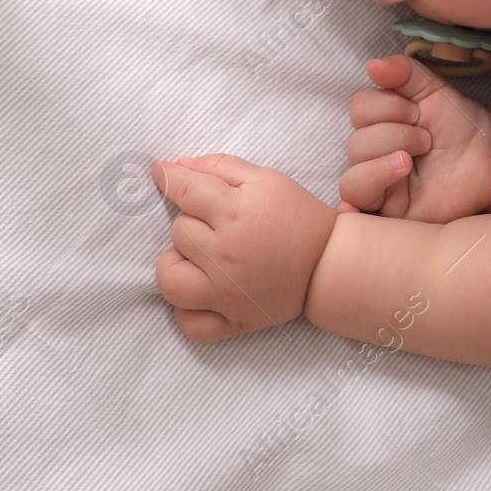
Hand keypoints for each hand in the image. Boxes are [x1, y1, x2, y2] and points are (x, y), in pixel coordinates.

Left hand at [150, 154, 335, 343]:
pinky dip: (186, 311)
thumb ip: (220, 167)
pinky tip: (200, 291)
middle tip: (214, 223)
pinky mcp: (234, 322)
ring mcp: (227, 294)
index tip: (160, 172)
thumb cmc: (298, 217)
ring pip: (170, 279)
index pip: (184, 190)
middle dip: (190, 221)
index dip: (167, 177)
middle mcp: (227, 255)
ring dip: (177, 264)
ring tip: (197, 258)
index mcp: (237, 214)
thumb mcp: (267, 179)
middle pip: (178, 232)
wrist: (330, 264)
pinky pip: (189, 324)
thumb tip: (177, 165)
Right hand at [338, 53, 490, 223]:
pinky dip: (349, 213)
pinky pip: (359, 218)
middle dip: (396, 136)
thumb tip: (373, 65)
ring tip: (411, 162)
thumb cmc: (459, 124)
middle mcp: (372, 156)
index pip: (360, 110)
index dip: (389, 106)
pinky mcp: (392, 216)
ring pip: (352, 182)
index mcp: (377, 124)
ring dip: (382, 166)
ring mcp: (380, 188)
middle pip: (357, 145)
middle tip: (427, 140)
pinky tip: (351, 209)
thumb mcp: (432, 89)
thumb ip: (404, 72)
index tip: (418, 112)